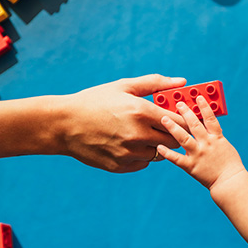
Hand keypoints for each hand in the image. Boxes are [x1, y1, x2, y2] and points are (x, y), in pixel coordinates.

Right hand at [55, 75, 186, 172]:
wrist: (63, 124)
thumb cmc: (95, 101)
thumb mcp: (124, 87)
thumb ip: (156, 84)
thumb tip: (182, 82)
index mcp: (142, 112)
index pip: (179, 122)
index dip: (185, 121)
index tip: (184, 119)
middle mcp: (138, 135)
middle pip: (174, 141)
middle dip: (173, 134)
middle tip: (164, 127)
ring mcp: (129, 153)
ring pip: (159, 153)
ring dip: (156, 145)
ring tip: (140, 134)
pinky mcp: (121, 166)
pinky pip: (143, 163)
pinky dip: (141, 155)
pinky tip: (128, 143)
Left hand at [157, 95, 243, 189]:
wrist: (230, 181)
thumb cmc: (230, 164)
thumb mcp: (225, 145)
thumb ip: (215, 135)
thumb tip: (207, 125)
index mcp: (216, 138)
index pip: (210, 118)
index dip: (204, 106)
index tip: (198, 97)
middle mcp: (206, 144)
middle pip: (194, 124)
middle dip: (185, 112)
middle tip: (177, 103)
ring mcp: (198, 154)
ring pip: (183, 138)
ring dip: (173, 127)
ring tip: (164, 118)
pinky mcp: (191, 166)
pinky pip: (177, 158)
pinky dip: (167, 153)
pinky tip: (159, 146)